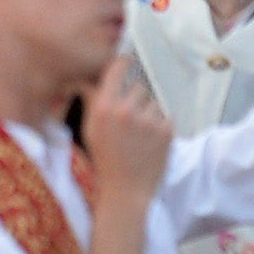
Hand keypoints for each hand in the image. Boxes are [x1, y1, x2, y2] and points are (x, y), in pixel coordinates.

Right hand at [80, 48, 171, 199]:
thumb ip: (92, 100)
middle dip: (135, 100)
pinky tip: (150, 143)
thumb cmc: (105, 160)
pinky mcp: (166, 130)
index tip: (126, 62)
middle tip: (129, 121)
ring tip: (140, 136)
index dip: (123, 64)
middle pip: (138, 87)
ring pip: (152, 102)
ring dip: (148, 114)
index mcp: (105, 108)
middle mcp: (127, 110)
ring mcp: (148, 120)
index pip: (118, 69)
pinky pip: (164, 116)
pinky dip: (160, 127)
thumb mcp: (91, 129)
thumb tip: (87, 77)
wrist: (127, 192)